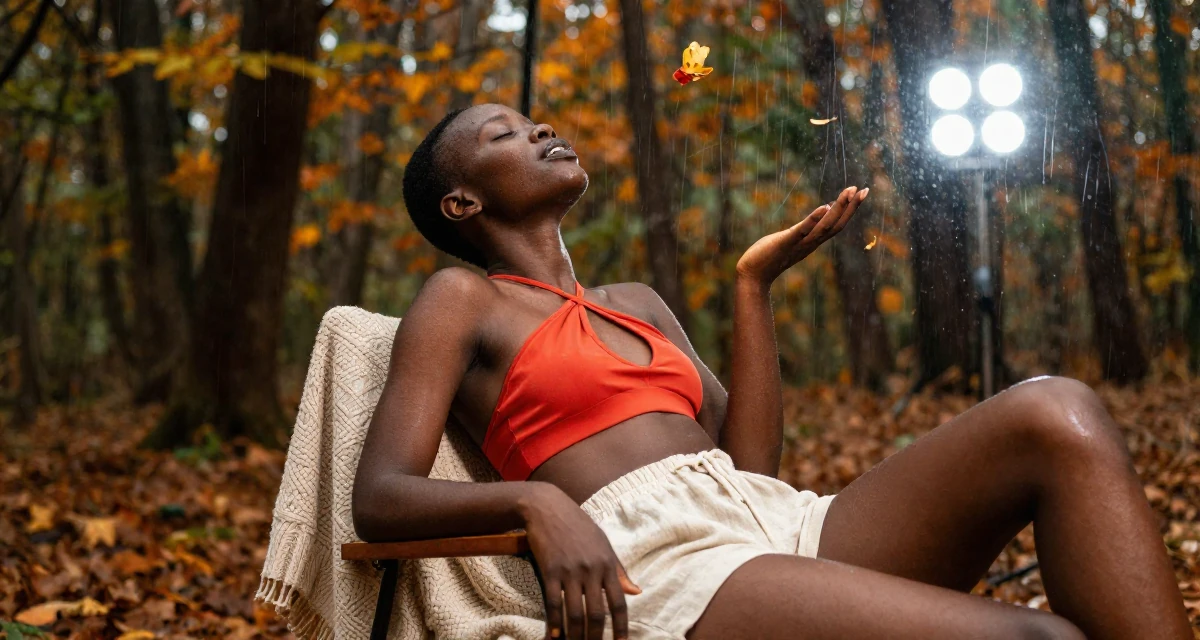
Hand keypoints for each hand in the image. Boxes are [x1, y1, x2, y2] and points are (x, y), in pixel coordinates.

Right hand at [520, 484, 640, 639]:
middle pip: (597, 613)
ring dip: (576, 635)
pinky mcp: (549, 570)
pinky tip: (555, 636)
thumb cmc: (578, 525)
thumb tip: (637, 592)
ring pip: (575, 613)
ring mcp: (569, 570)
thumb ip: (619, 570)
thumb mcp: (603, 544)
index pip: (619, 602)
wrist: (548, 506)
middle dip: (597, 637)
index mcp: (608, 563)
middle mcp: (591, 569)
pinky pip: (553, 603)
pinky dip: (554, 623)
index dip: (622, 627)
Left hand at [736, 185, 868, 283]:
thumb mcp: (794, 238)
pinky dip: (813, 220)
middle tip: (864, 190)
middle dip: (851, 207)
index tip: (862, 192)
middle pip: (836, 225)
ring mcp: (799, 244)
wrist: (753, 275)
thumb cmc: (771, 255)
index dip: (850, 209)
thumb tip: (825, 210)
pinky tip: (823, 207)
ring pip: (824, 226)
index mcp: (813, 241)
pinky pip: (802, 231)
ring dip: (838, 209)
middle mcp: (810, 243)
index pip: (837, 224)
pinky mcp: (785, 243)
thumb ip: (809, 228)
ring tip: (849, 192)